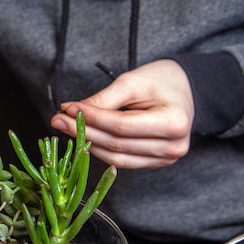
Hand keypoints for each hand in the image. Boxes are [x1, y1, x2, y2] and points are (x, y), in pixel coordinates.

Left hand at [51, 59, 194, 168]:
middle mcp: (173, 147)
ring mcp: (164, 159)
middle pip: (117, 144)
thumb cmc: (161, 80)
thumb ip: (104, 99)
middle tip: (58, 119)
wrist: (185, 89)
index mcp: (174, 122)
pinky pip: (121, 161)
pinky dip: (100, 151)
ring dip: (88, 144)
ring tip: (66, 128)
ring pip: (116, 157)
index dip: (92, 118)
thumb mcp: (133, 81)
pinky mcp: (154, 163)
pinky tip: (84, 139)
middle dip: (84, 131)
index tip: (67, 108)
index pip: (121, 125)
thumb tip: (71, 111)